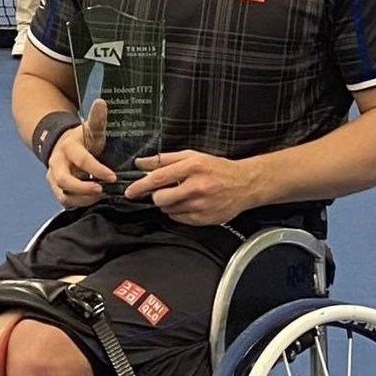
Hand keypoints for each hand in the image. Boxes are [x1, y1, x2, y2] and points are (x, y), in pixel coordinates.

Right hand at [46, 99, 112, 206]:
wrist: (60, 144)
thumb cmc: (82, 139)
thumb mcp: (90, 128)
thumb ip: (97, 119)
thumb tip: (101, 102)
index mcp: (69, 147)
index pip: (82, 160)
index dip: (97, 170)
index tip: (113, 177)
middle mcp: (58, 163)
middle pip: (64, 180)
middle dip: (83, 188)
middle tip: (101, 191)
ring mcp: (54, 176)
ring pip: (62, 194)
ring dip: (82, 199)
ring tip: (99, 197)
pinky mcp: (55, 187)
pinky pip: (64, 200)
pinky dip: (78, 203)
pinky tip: (93, 199)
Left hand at [123, 149, 260, 225]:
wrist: (245, 184)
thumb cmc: (218, 169)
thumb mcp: (193, 156)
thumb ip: (165, 159)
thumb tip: (141, 163)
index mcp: (192, 167)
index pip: (158, 178)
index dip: (140, 186)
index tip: (130, 191)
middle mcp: (196, 187)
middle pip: (160, 198)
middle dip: (158, 195)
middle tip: (167, 190)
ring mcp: (200, 205)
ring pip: (168, 209)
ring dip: (170, 203)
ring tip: (184, 195)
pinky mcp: (203, 218)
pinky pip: (179, 218)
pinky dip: (179, 212)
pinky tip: (191, 204)